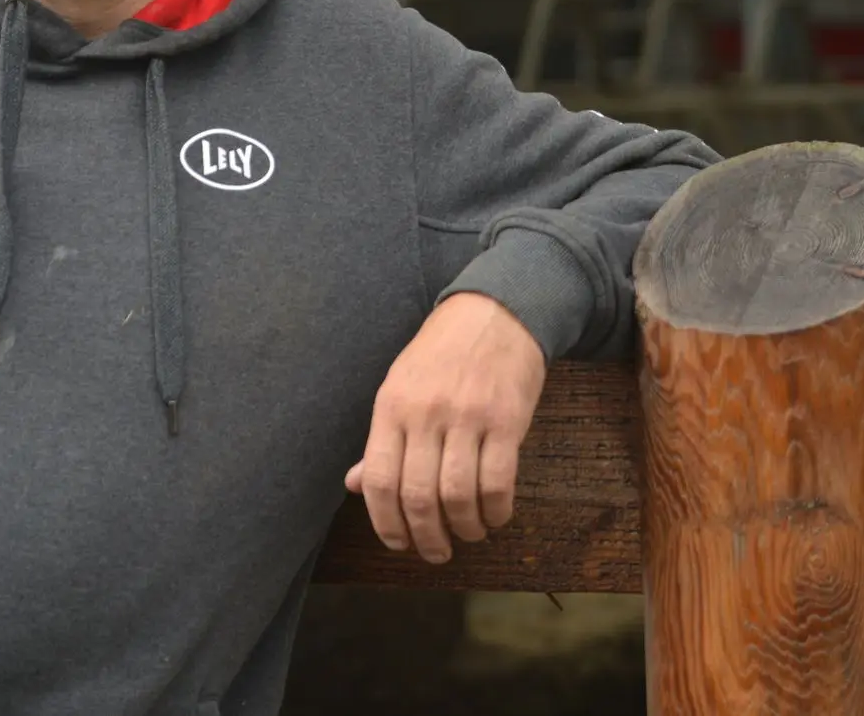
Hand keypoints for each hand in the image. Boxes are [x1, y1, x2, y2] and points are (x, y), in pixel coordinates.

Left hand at [345, 292, 546, 563]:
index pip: (378, 479)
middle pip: (419, 496)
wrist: (497, 310)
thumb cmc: (443, 353)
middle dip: (427, 537)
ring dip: (465, 528)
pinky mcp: (507, 419)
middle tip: (437, 552)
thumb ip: (382, 439)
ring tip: (470, 534)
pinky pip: (498, 481)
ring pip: (458, 495)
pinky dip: (496, 510)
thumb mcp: (400, 386)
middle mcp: (426, 414)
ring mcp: (468, 416)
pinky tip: (495, 515)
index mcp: (391, 407)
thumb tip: (355, 486)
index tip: (399, 544)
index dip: (385, 523)